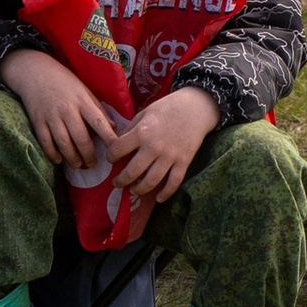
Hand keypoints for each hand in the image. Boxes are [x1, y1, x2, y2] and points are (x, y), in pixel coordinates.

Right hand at [1, 46, 120, 170]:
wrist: (35, 72)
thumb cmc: (64, 81)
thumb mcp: (84, 90)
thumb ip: (98, 109)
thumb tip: (113, 128)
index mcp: (82, 100)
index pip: (98, 122)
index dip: (108, 138)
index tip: (116, 151)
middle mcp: (67, 109)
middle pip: (81, 138)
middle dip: (89, 155)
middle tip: (93, 164)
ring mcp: (51, 116)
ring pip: (64, 144)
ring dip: (73, 158)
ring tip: (79, 165)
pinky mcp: (37, 121)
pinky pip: (46, 143)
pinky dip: (53, 154)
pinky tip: (59, 160)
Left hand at [99, 84, 220, 223]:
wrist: (195, 107)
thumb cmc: (168, 107)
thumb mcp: (145, 112)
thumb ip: (131, 128)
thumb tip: (118, 142)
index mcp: (142, 132)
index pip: (118, 150)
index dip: (110, 156)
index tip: (111, 159)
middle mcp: (153, 147)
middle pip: (132, 172)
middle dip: (121, 180)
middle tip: (117, 183)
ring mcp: (169, 157)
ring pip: (151, 181)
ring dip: (139, 189)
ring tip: (133, 190)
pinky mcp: (183, 162)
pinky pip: (173, 183)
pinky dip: (165, 193)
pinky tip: (158, 198)